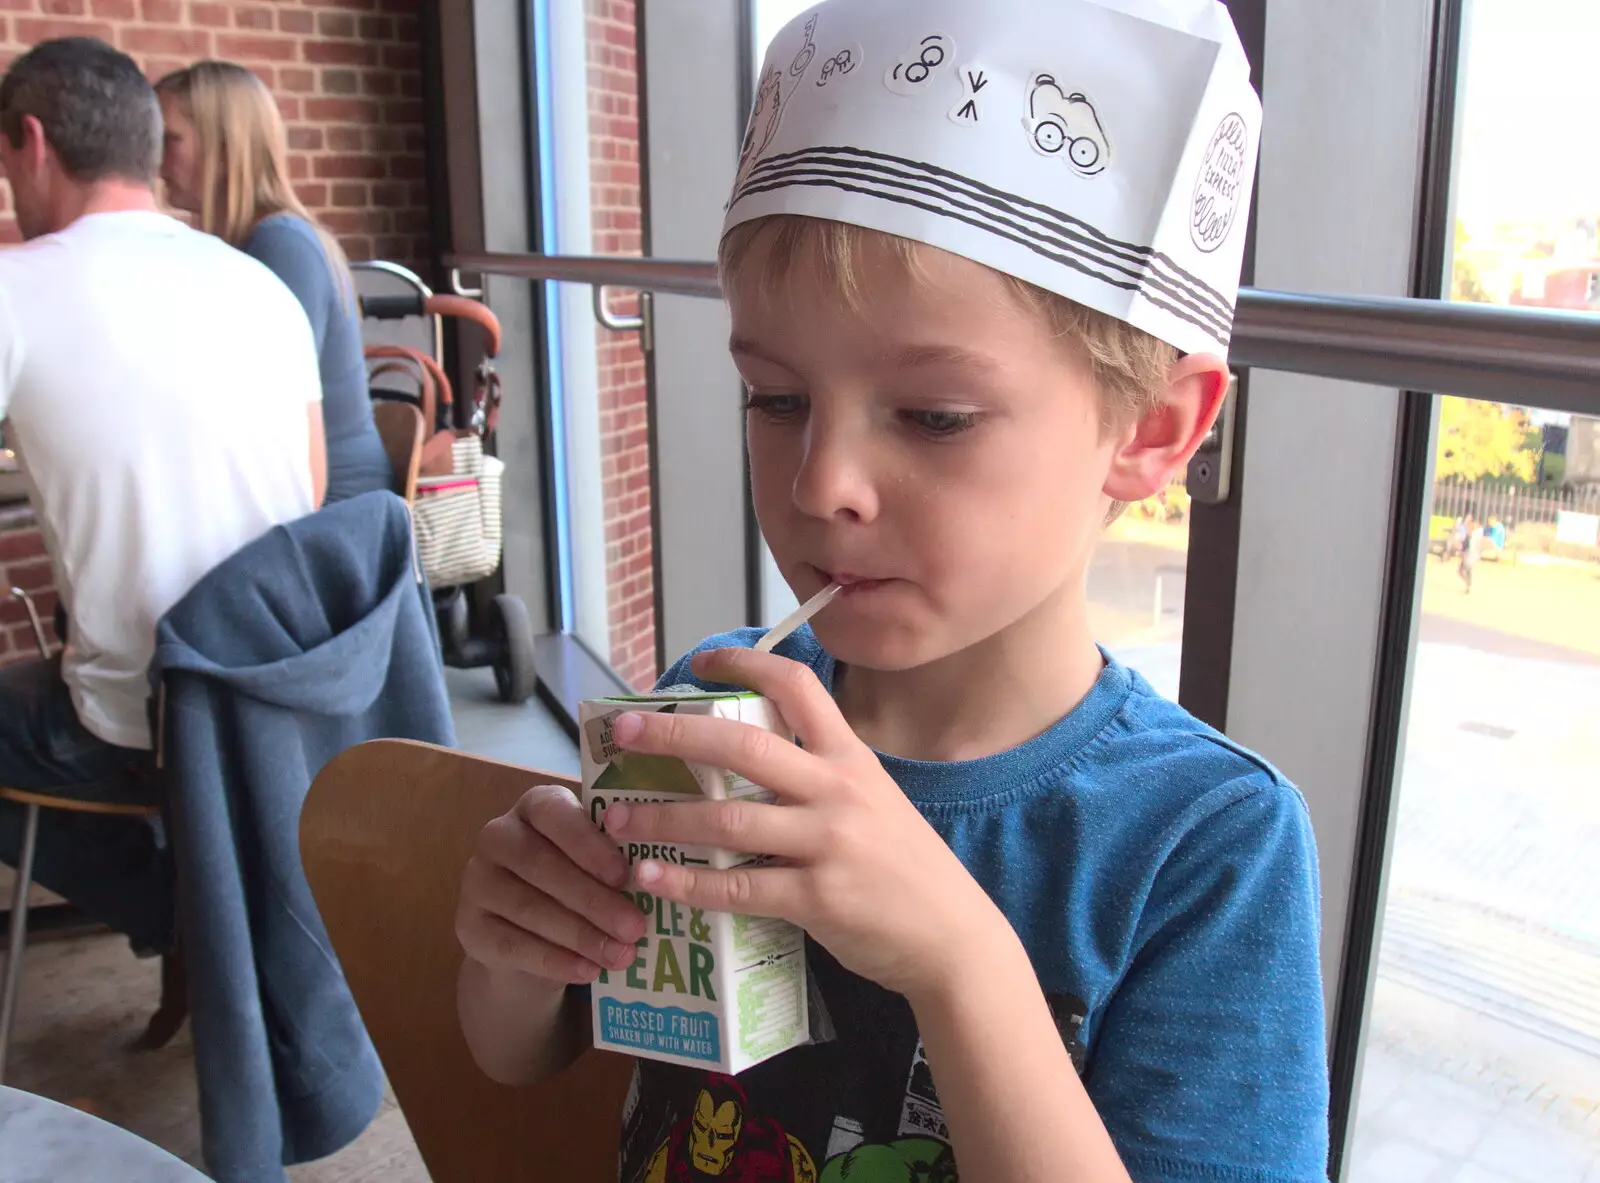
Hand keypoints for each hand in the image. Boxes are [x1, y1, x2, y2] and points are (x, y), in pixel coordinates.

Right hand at [456, 784, 646, 985]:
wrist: (531, 939)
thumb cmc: (577, 885)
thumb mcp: (595, 864)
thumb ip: (614, 861)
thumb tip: (656, 879)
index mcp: (535, 806)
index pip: (555, 813)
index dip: (588, 844)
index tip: (623, 874)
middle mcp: (497, 835)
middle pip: (542, 864)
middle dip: (593, 899)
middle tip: (635, 927)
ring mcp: (476, 880)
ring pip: (528, 907)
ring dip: (580, 934)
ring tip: (621, 955)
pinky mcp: (468, 926)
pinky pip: (511, 944)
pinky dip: (554, 960)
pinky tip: (588, 971)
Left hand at [602, 649, 1018, 1003]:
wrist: (954, 939)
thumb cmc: (906, 868)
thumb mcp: (874, 801)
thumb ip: (820, 777)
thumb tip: (746, 759)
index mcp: (850, 757)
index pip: (797, 687)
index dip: (743, 666)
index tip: (698, 663)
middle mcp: (838, 790)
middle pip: (742, 746)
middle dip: (673, 736)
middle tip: (622, 732)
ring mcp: (828, 844)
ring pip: (727, 819)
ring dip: (662, 818)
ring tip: (615, 819)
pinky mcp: (817, 899)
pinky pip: (737, 887)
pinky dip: (687, 883)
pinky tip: (651, 879)